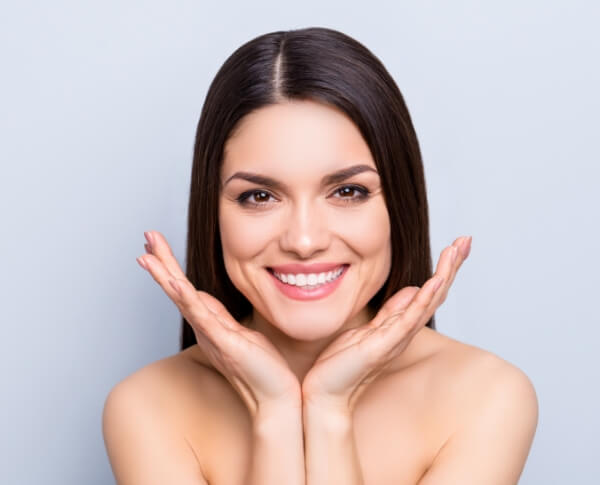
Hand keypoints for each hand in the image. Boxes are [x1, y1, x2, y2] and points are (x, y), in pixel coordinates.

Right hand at [136, 230, 301, 417]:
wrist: (275, 396)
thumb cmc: (261, 368)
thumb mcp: (239, 333)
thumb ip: (220, 317)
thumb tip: (204, 297)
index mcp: (209, 324)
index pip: (186, 289)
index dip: (171, 267)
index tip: (156, 246)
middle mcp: (205, 329)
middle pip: (178, 289)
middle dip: (162, 262)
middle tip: (147, 236)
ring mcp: (212, 335)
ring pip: (183, 299)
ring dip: (165, 275)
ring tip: (148, 255)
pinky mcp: (224, 343)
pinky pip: (202, 317)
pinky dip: (186, 299)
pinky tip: (174, 283)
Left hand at [301, 236, 471, 413]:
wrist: (325, 391)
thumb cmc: (343, 362)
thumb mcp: (369, 328)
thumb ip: (392, 311)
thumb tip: (412, 289)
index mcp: (400, 325)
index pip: (428, 293)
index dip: (443, 269)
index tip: (456, 245)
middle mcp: (404, 332)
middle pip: (435, 294)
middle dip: (451, 266)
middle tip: (466, 239)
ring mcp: (396, 339)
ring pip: (427, 302)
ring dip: (443, 275)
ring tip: (456, 251)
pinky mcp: (383, 346)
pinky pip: (408, 320)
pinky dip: (424, 300)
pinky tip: (435, 281)